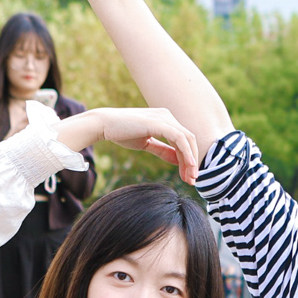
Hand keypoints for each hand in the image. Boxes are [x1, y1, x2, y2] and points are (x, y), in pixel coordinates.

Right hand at [56, 107, 200, 182]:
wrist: (104, 124)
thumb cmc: (122, 133)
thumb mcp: (147, 143)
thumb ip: (163, 150)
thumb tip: (178, 160)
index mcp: (165, 119)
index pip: (184, 140)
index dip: (189, 159)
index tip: (188, 177)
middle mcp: (167, 116)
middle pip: (189, 140)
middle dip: (193, 161)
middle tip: (192, 181)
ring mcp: (164, 118)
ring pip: (187, 140)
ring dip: (191, 160)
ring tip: (190, 178)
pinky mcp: (160, 123)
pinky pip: (179, 139)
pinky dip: (186, 153)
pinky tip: (187, 166)